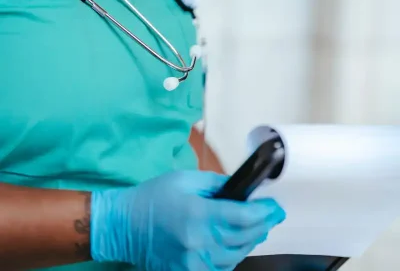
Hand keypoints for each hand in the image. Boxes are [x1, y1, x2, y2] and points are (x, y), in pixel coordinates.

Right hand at [91, 171, 285, 270]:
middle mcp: (198, 242)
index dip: (264, 212)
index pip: (242, 217)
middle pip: (244, 237)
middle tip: (273, 215)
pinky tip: (237, 243)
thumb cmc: (154, 197)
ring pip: (236, 255)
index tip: (275, 206)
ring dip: (251, 240)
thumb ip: (216, 183)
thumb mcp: (185, 179)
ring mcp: (193, 262)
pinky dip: (234, 255)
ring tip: (258, 227)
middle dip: (263, 225)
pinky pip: (221, 268)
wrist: (125, 224)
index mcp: (197, 214)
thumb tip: (240, 190)